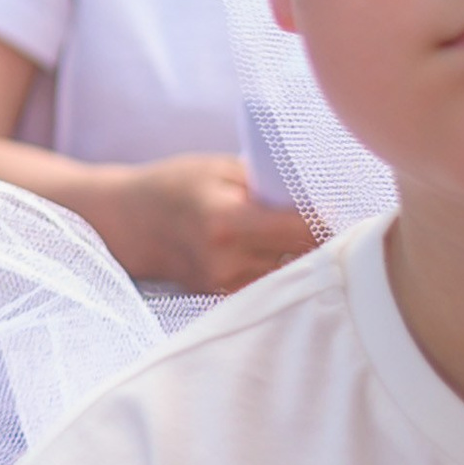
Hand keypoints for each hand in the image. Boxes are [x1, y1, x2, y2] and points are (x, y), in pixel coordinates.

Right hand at [110, 155, 316, 293]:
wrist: (127, 221)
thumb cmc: (175, 185)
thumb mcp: (220, 168)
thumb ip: (267, 183)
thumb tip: (318, 198)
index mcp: (227, 222)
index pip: (302, 230)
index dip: (326, 219)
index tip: (336, 209)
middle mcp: (226, 260)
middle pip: (300, 256)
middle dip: (317, 239)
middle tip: (328, 221)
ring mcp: (222, 283)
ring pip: (287, 274)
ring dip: (299, 257)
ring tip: (295, 235)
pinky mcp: (219, 295)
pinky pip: (266, 283)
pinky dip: (276, 268)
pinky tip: (269, 250)